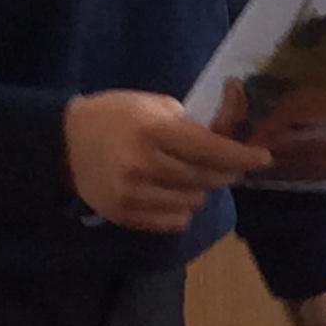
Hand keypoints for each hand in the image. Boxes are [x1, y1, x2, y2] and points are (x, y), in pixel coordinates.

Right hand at [63, 89, 269, 231]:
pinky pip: (174, 220)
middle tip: (226, 164)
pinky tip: (170, 192)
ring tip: (186, 175)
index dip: (241, 156)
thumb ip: (189, 124)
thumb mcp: (152, 105)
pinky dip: (182, 208)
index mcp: (153, 131)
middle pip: (206, 178)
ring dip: (200, 189)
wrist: (63, 142)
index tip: (263, 157)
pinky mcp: (124, 214)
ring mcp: (133, 193)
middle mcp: (144, 165)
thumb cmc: (114, 115)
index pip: (211, 149)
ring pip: (193, 201)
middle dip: (224, 172)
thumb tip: (228, 142)